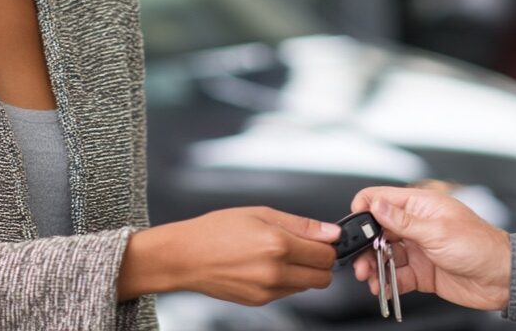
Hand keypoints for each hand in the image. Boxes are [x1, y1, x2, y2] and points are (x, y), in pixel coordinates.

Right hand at [118, 206, 339, 304]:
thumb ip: (300, 224)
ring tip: (282, 253)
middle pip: (323, 276)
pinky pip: (288, 292)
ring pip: (308, 286)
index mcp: (277, 245)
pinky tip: (268, 264)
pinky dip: (287, 280)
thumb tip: (330, 231)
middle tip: (307, 246)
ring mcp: (268, 291)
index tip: (323, 238)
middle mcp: (275, 272)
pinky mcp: (260, 301)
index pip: (326, 254)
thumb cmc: (216, 230)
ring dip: (304, 271)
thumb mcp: (260, 213)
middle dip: (321, 261)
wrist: (186, 256)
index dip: (328, 244)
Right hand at [351, 185, 511, 311]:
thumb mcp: (436, 231)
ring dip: (374, 267)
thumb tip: (376, 205)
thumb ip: (402, 221)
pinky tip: (384, 288)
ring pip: (385, 255)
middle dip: (366, 246)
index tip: (355, 227)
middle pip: (379, 231)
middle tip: (360, 261)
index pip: (382, 199)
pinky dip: (388, 283)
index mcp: (420, 205)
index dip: (365, 209)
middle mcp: (417, 225)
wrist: (501, 278)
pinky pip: (398, 276)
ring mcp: (419, 249)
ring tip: (369, 278)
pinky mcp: (422, 271)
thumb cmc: (479, 246)